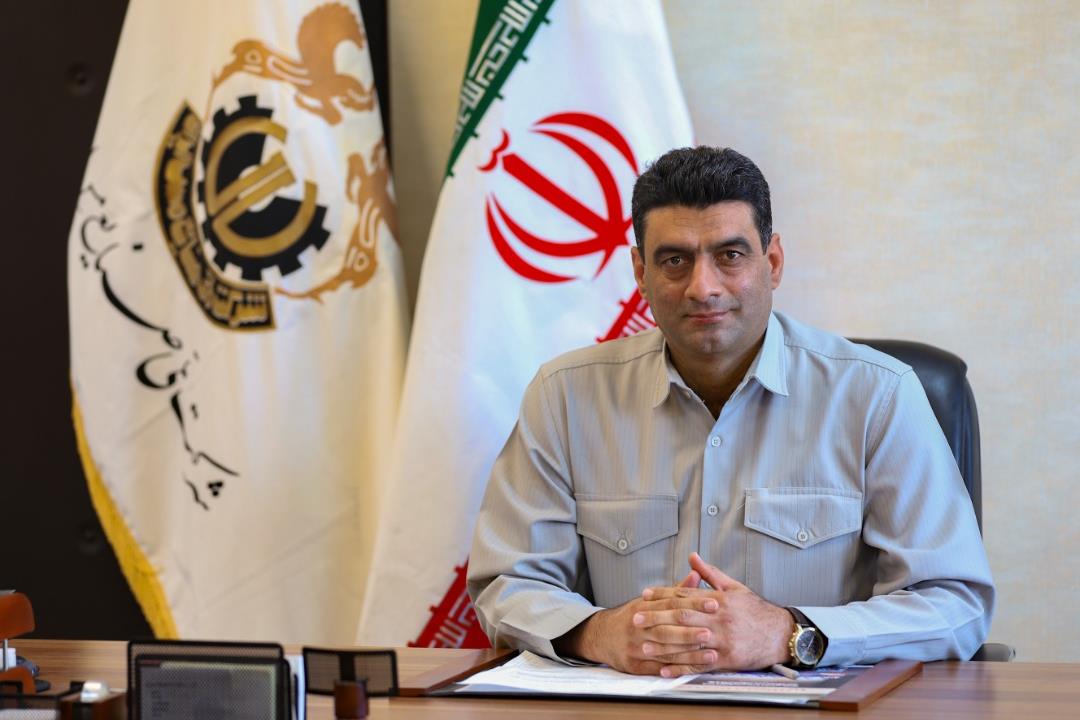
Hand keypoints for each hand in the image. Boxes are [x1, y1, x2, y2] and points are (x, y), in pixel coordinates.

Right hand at [554, 570, 719, 674]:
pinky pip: (657, 668)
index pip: (671, 604)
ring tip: (710, 653)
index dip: (694, 604)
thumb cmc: (631, 616)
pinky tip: (691, 669)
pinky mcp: (634, 665)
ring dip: (689, 653)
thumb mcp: (649, 600)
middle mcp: (638, 626)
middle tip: (711, 631)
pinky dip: (675, 669)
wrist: (601, 636)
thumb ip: (676, 590)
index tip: (713, 604)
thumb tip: (697, 574)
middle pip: (666, 628)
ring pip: (664, 650)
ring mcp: (635, 647)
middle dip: (690, 631)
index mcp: (643, 606)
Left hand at [636, 553, 793, 676]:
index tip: (646, 595)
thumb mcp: (734, 587)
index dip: (663, 594)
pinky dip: (681, 667)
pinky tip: (666, 668)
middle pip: (682, 617)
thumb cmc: (757, 611)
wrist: (781, 634)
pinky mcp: (726, 659)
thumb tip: (692, 556)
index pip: (686, 595)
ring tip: (644, 644)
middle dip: (656, 618)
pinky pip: (700, 664)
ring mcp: (722, 640)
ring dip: (663, 644)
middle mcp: (719, 619)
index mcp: (719, 600)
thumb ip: (710, 573)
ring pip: (687, 642)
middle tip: (637, 618)